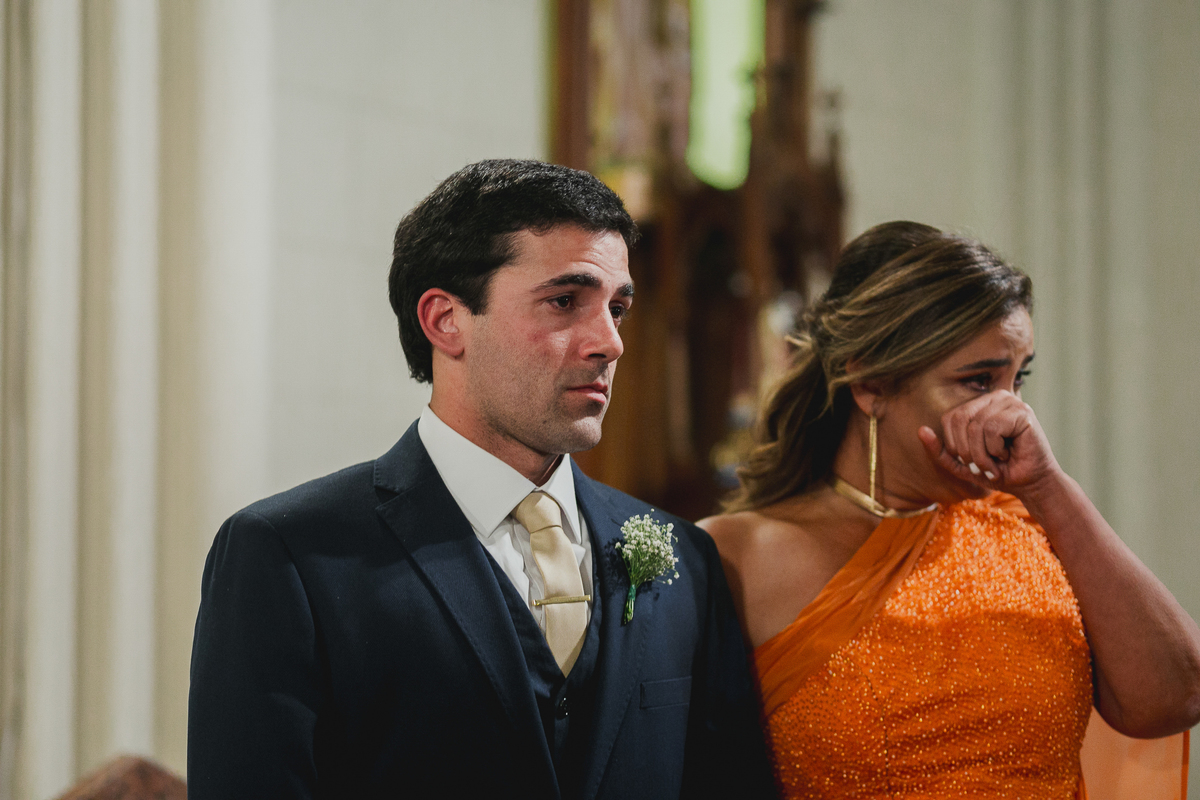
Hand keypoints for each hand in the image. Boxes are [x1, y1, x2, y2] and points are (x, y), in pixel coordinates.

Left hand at [916, 390, 1060, 493]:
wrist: (1029, 484)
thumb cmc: (997, 472)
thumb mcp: (961, 465)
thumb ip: (939, 451)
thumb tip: (921, 430)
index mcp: (979, 405)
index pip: (950, 417)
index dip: (954, 444)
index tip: (971, 460)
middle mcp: (995, 398)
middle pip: (960, 419)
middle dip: (967, 451)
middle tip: (982, 465)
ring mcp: (1010, 402)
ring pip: (976, 425)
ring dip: (982, 454)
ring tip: (996, 462)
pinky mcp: (1022, 412)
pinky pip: (992, 428)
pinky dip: (995, 449)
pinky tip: (1008, 454)